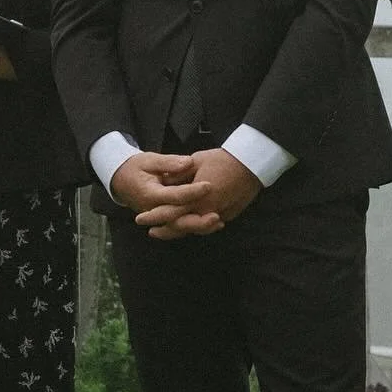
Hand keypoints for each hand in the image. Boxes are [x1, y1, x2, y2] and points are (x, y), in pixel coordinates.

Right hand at [110, 151, 219, 237]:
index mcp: (150, 194)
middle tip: (217, 215)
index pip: (174, 196)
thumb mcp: (149, 159)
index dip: (192, 191)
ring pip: (180, 227)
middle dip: (198, 220)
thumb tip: (189, 162)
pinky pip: (180, 226)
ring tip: (219, 222)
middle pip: (178, 220)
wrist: (120, 180)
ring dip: (199, 227)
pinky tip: (214, 224)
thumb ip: (169, 162)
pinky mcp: (164, 219)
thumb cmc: (135, 167)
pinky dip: (196, 226)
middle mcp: (154, 210)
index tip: (209, 184)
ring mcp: (158, 218)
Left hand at [136, 147, 260, 238]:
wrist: (252, 163)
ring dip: (179, 231)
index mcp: (196, 198)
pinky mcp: (228, 215)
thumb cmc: (222, 159)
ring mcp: (219, 215)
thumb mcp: (196, 161)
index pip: (170, 212)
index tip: (140, 219)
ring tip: (166, 232)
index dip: (154, 216)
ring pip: (194, 229)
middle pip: (181, 226)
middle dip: (165, 231)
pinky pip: (207, 226)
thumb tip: (164, 182)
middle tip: (151, 232)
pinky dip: (196, 227)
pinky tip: (189, 225)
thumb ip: (179, 175)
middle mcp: (206, 211)